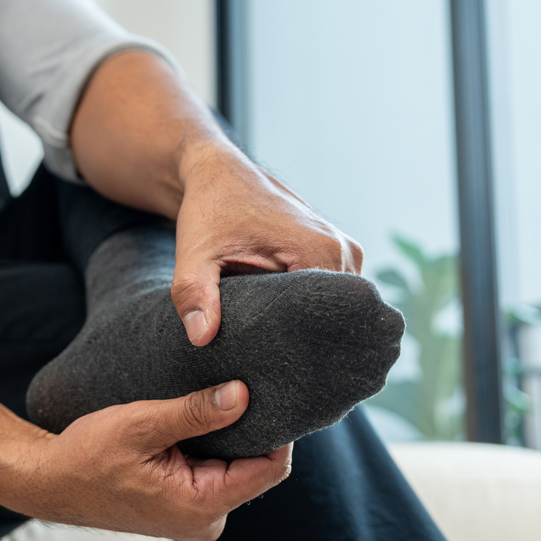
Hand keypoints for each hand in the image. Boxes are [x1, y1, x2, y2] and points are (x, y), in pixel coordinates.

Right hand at [20, 380, 292, 540]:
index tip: (266, 390)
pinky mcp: (185, 509)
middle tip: (234, 386)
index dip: (277, 429)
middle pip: (255, 468)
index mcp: (202, 506)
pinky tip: (192, 423)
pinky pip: (215, 474)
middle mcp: (206, 521)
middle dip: (248, 429)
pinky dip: (208, 447)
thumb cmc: (88, 455)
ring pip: (235, 468)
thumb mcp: (141, 425)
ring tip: (207, 402)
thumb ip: (195, 412)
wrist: (50, 483)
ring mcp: (196, 518)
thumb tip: (244, 394)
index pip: (270, 469)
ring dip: (225, 436)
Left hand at [172, 146, 363, 345]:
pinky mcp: (338, 255)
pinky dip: (308, 311)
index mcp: (320, 251)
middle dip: (302, 341)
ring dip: (306, 327)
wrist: (219, 175)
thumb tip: (201, 338)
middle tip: (268, 365)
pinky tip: (280, 325)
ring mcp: (348, 253)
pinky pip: (331, 296)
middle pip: (333, 318)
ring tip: (272, 346)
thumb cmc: (208, 210)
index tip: (266, 364)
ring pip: (334, 309)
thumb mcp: (193, 254)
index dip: (295, 346)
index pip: (323, 319)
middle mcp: (345, 252)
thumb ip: (194, 294)